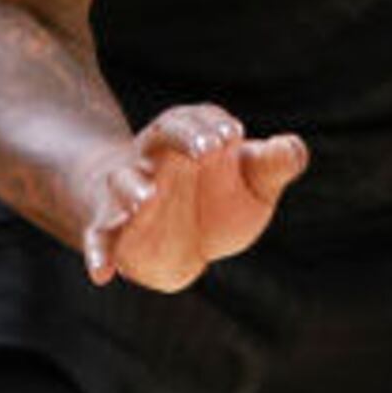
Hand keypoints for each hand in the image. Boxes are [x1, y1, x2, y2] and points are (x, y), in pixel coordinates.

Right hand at [81, 104, 309, 290]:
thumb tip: (293, 146)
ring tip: (146, 197)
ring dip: (133, 189)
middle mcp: (155, 160)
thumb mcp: (251, 184)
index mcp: (188, 140)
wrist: (174, 239)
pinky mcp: (114, 232)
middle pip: (161, 133)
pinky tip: (101, 275)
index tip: (234, 135)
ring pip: (124, 182)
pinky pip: (100, 238)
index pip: (195, 117)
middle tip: (211, 149)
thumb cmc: (214, 198)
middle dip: (184, 137)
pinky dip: (98, 254)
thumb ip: (272, 165)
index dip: (211, 122)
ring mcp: (130, 194)